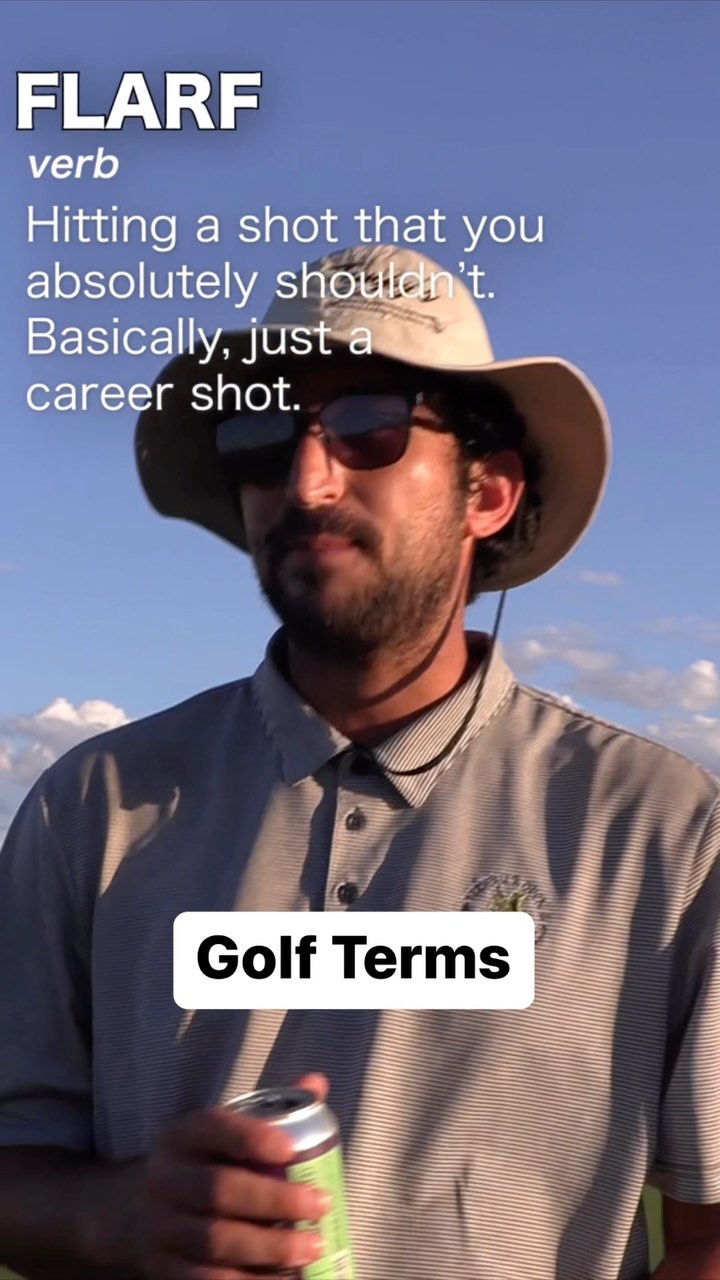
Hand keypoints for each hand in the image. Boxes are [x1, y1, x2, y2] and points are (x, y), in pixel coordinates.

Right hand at [139, 1074, 331, 1278]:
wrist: (136, 1211)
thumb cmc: (202, 1165)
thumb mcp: (222, 1133)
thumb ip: (270, 1112)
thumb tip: (318, 1083)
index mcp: (182, 1136)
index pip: (214, 1129)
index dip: (252, 1138)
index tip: (292, 1149)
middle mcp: (165, 1178)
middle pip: (219, 1189)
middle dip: (274, 1199)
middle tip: (319, 1205)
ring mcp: (161, 1227)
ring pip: (215, 1240)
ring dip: (269, 1248)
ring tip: (312, 1247)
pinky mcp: (163, 1269)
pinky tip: (284, 1278)